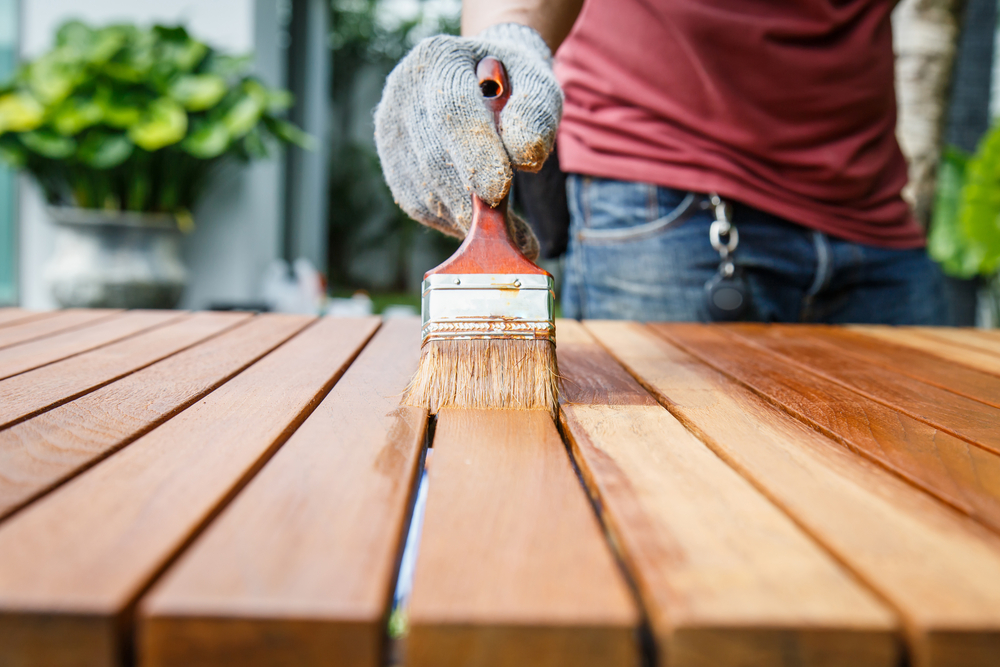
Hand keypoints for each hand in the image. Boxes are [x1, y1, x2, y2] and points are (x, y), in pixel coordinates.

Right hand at [374, 24, 561, 260]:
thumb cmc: (514, 85)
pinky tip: (479, 217)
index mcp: (439, 60)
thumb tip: (525, 156)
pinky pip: (422, 206)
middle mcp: (404, 95)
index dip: (475, 153)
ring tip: (506, 231)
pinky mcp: (394, 169)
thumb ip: (537, 113)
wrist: (483, 83)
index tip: (498, 192)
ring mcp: (392, 134)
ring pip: (425, 191)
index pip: (452, 110)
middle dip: (472, 202)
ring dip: (466, 218)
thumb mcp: (538, 84)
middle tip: (510, 236)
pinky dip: (454, 221)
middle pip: (433, 160)